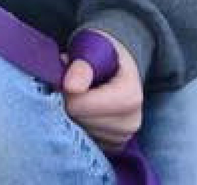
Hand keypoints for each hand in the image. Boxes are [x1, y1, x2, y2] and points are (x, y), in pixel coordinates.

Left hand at [61, 30, 142, 152]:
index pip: (79, 106)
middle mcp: (131, 123)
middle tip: (74, 83)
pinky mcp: (112, 148)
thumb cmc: (101, 53)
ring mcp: (122, 138)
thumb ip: (82, 64)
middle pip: (78, 121)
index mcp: (130, 97)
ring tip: (81, 94)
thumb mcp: (92, 48)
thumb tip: (71, 86)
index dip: (65, 89)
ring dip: (71, 113)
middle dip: (68, 100)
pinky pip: (82, 141)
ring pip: (77, 133)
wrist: (116, 66)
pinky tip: (85, 110)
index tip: (68, 73)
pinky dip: (77, 125)